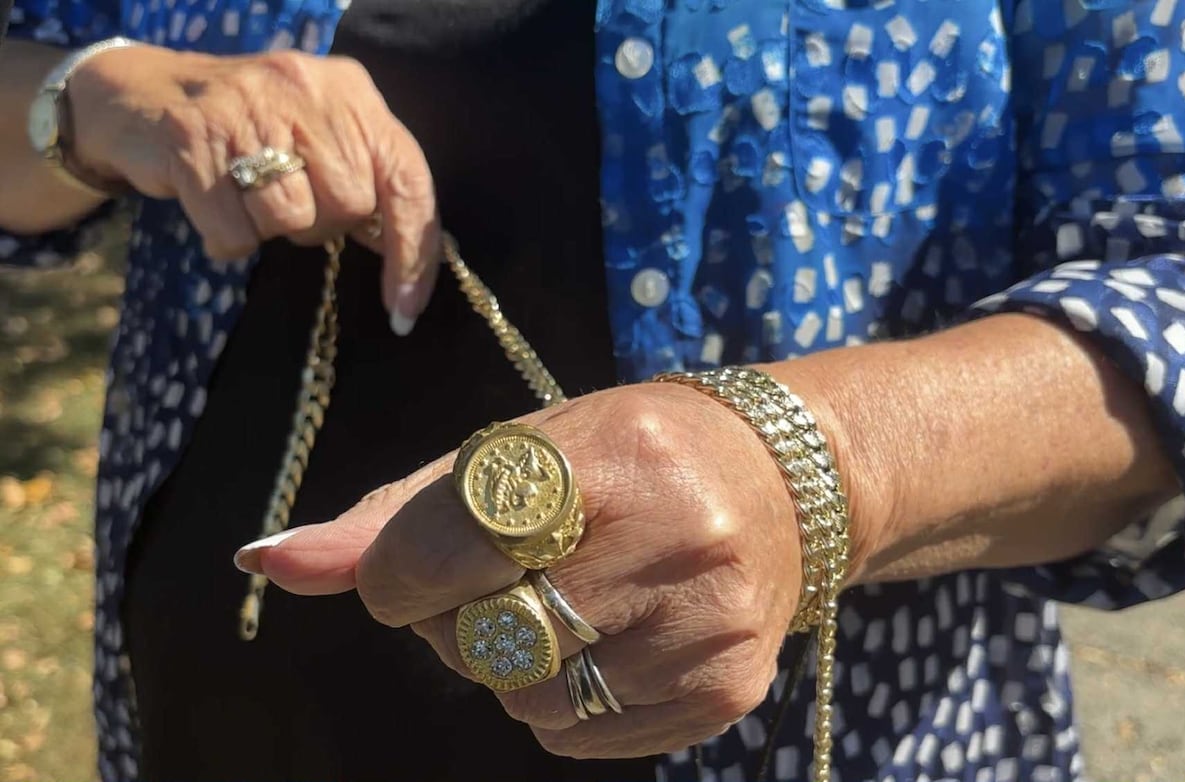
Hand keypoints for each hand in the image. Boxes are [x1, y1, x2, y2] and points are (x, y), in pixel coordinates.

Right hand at [67, 44, 437, 331]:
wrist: (141, 96)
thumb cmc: (252, 132)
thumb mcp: (319, 137)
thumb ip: (368, 182)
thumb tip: (410, 259)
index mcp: (352, 93)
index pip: (407, 181)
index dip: (414, 253)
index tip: (406, 311)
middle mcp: (307, 91)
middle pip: (350, 205)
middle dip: (323, 224)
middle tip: (286, 197)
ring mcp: (247, 111)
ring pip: (292, 219)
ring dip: (270, 229)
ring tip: (246, 196)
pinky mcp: (193, 140)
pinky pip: (236, 232)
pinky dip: (226, 237)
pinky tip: (213, 204)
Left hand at [238, 383, 814, 757]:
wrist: (779, 485)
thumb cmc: (627, 455)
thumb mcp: (518, 453)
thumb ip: (390, 515)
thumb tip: (265, 563)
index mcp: (613, 456)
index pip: (458, 539)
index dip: (405, 569)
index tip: (413, 567)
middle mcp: (674, 542)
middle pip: (481, 635)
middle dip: (458, 615)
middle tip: (511, 570)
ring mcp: (705, 627)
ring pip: (522, 698)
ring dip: (508, 663)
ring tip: (569, 600)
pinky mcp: (722, 691)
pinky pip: (573, 737)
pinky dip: (560, 698)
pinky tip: (608, 637)